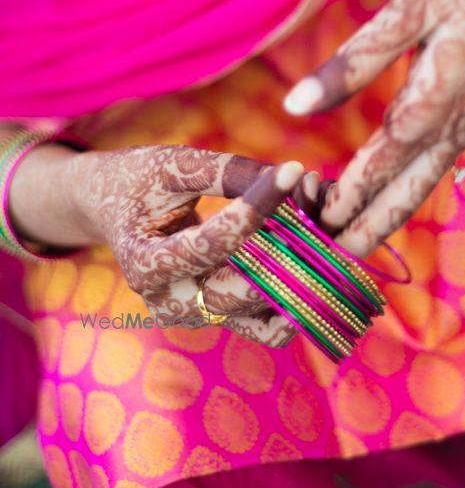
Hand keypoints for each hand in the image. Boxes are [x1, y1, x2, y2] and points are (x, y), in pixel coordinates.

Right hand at [66, 145, 317, 345]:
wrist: (114, 208)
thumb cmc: (141, 179)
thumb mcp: (174, 165)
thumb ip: (228, 171)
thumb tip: (296, 177)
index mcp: (144, 264)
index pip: (210, 243)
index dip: (256, 207)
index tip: (293, 170)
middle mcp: (170, 302)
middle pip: (243, 290)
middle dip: (291, 245)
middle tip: (321, 199)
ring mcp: (198, 316)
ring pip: (266, 312)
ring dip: (305, 271)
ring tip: (328, 221)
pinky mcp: (221, 318)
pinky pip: (270, 323)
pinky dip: (301, 293)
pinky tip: (320, 248)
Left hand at [284, 0, 464, 254]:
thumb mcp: (412, 7)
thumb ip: (356, 60)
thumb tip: (298, 106)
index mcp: (437, 99)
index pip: (379, 166)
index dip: (344, 198)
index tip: (311, 228)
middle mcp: (461, 122)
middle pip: (407, 193)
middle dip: (367, 230)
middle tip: (332, 266)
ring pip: (428, 181)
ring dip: (390, 213)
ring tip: (356, 240)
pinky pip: (444, 160)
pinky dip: (414, 185)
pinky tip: (400, 187)